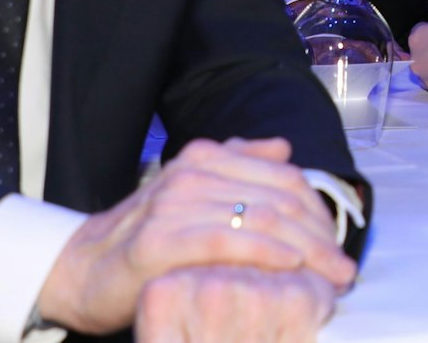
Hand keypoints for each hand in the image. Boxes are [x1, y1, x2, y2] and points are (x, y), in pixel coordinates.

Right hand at [37, 137, 355, 334]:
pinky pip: (228, 242)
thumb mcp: (194, 196)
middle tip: (344, 269)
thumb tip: (283, 148)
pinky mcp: (160, 239)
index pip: (283, 177)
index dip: (319, 211)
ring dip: (306, 252)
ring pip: (261, 219)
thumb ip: (237, 166)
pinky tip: (291, 269)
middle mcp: (192, 172)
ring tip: (332, 279)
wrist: (83, 270)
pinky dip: (267, 255)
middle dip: (320, 236)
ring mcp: (174, 204)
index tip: (339, 244)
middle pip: (279, 198)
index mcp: (205, 157)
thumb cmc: (148, 240)